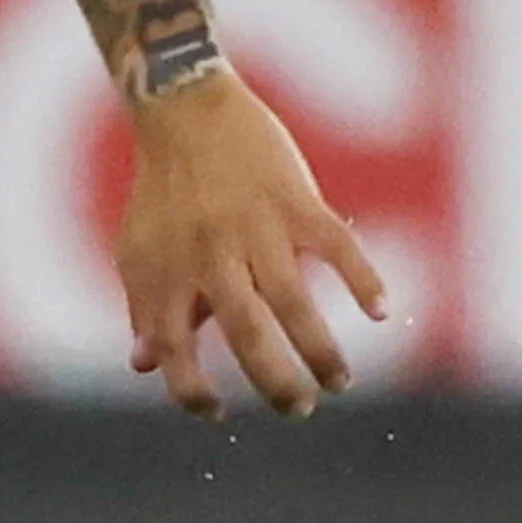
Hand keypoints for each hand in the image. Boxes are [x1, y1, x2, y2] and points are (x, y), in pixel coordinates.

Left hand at [115, 66, 387, 418]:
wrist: (186, 109)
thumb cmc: (164, 189)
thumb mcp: (140, 248)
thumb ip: (147, 306)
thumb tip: (145, 365)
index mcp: (169, 270)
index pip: (175, 346)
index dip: (190, 389)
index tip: (216, 413)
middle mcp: (212, 253)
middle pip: (246, 331)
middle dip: (274, 379)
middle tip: (298, 408)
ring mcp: (257, 226)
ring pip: (294, 299)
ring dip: (321, 348)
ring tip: (339, 382)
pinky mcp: (296, 200)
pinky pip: (337, 245)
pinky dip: (363, 279)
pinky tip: (381, 311)